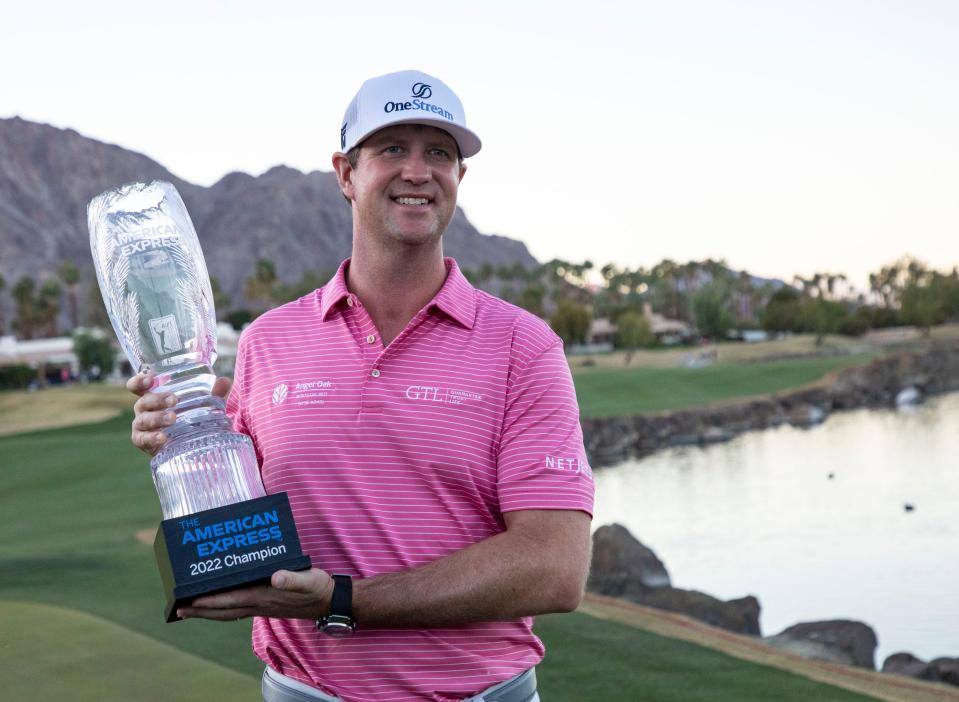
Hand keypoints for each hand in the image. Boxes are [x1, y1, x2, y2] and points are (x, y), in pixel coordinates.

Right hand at [126, 371, 231, 455]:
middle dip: (157, 399)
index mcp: (153, 396)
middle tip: (174, 400)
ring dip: (157, 418)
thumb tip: (225, 381)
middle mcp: (144, 410)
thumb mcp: (203, 405)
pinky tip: (162, 437)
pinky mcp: (143, 442)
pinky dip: (152, 437)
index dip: (139, 381)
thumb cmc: (190, 418)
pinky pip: (143, 439)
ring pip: (143, 420)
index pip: (138, 386)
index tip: (150, 378)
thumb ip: (214, 394)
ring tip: (173, 418)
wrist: (187, 447)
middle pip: (143, 402)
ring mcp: (142, 427)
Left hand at [176, 568, 333, 621]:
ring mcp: (261, 607)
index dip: (210, 602)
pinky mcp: (265, 605)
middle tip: (179, 610)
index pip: (231, 600)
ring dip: (208, 612)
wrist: (329, 601)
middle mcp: (259, 604)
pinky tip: (219, 604)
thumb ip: (292, 579)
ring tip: (191, 609)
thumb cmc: (317, 587)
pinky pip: (238, 609)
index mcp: (264, 597)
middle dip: (201, 611)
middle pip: (223, 611)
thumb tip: (276, 577)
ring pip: (228, 612)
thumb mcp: (308, 579)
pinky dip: (223, 608)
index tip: (190, 602)